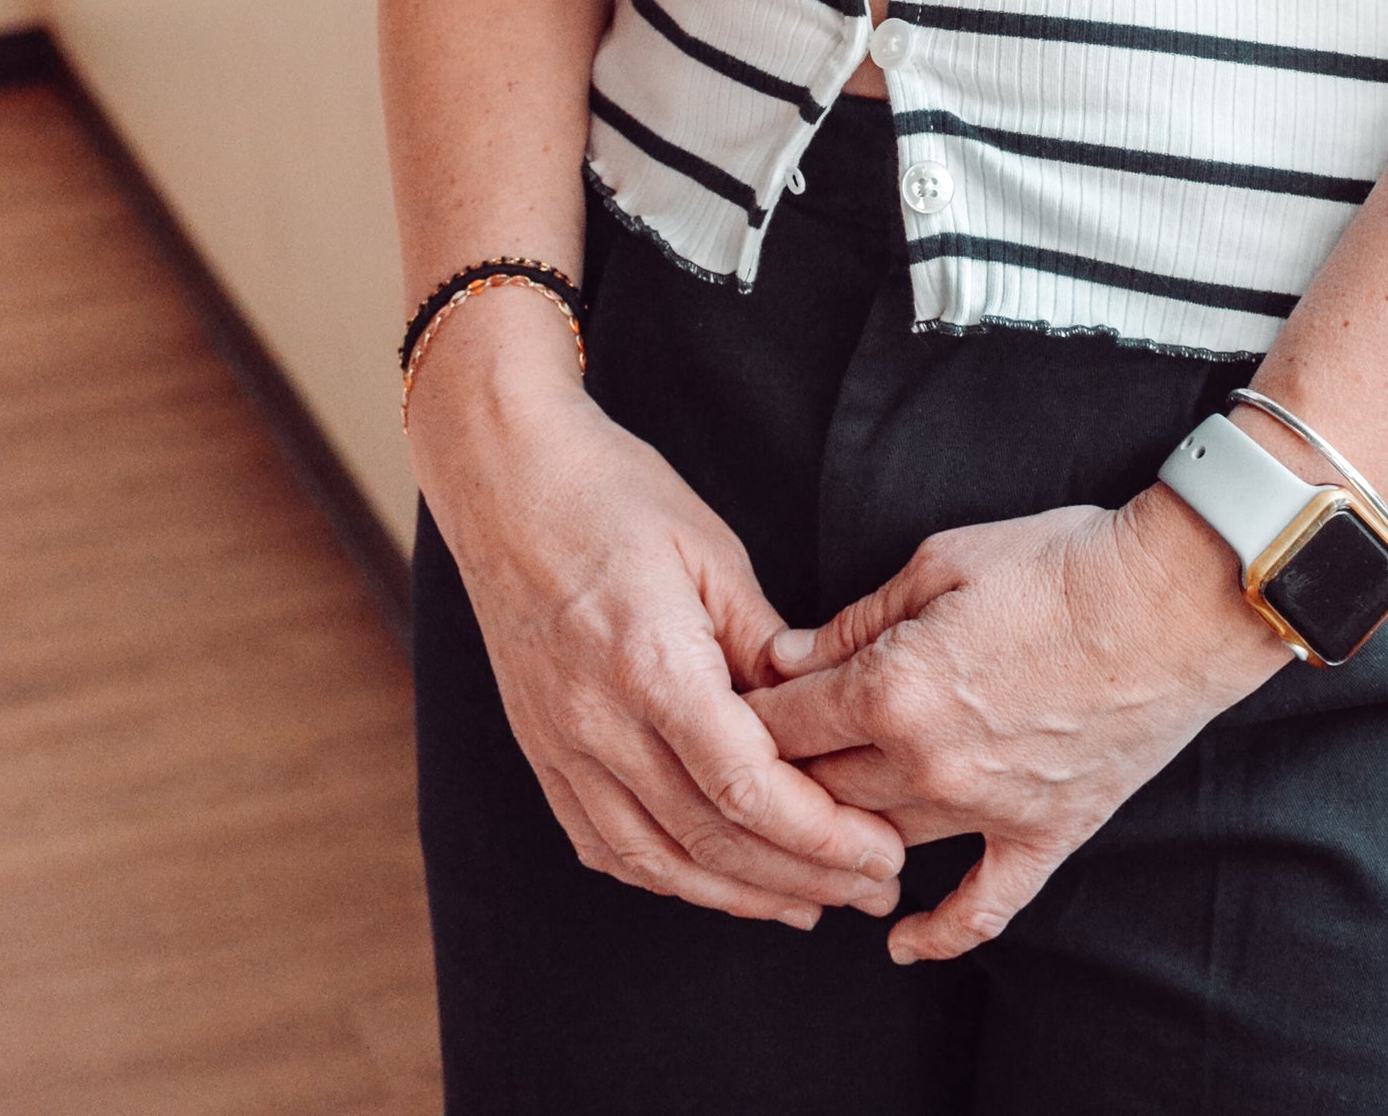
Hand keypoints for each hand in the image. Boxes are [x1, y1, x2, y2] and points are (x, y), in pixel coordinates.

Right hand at [408, 291, 905, 926]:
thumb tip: (822, 713)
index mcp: (649, 663)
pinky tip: (719, 884)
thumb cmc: (615, 498)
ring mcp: (561, 745)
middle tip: (874, 891)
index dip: (821, 834)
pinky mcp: (542, 753)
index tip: (881, 849)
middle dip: (803, 877)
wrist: (506, 482)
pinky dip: (670, 877)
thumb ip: (766, 645)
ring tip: (811, 905)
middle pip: (712, 838)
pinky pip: (607, 846)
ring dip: (742, 895)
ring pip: (659, 860)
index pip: (747, 786)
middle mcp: (598, 721)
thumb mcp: (712, 552)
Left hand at [750, 482, 1284, 961]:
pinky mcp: (1046, 831)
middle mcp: (930, 760)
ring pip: (883, 840)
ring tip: (808, 830)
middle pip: (818, 789)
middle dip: (777, 775)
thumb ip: (859, 616)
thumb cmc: (1062, 561)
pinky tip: (901, 943)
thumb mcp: (944, 558)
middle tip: (752, 764)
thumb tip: (788, 657)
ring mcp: (990, 806)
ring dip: (838, 839)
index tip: (720, 710)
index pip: (784, 723)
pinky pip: (984, 904)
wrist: (1173, 597)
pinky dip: (940, 934)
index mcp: (895, 685)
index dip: (743, 715)